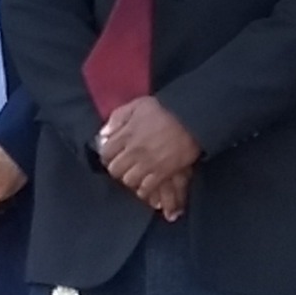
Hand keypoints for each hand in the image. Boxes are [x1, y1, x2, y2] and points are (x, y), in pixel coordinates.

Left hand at [97, 97, 200, 218]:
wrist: (190, 119)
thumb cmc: (164, 110)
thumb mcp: (137, 105)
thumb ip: (118, 118)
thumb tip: (104, 134)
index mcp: (126, 134)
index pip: (106, 153)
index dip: (108, 155)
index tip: (113, 155)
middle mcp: (134, 151)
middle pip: (115, 170)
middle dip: (117, 169)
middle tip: (124, 166)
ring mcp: (148, 163)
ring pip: (129, 180)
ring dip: (130, 179)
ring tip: (135, 175)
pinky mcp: (162, 173)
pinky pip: (146, 188)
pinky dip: (144, 189)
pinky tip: (146, 184)